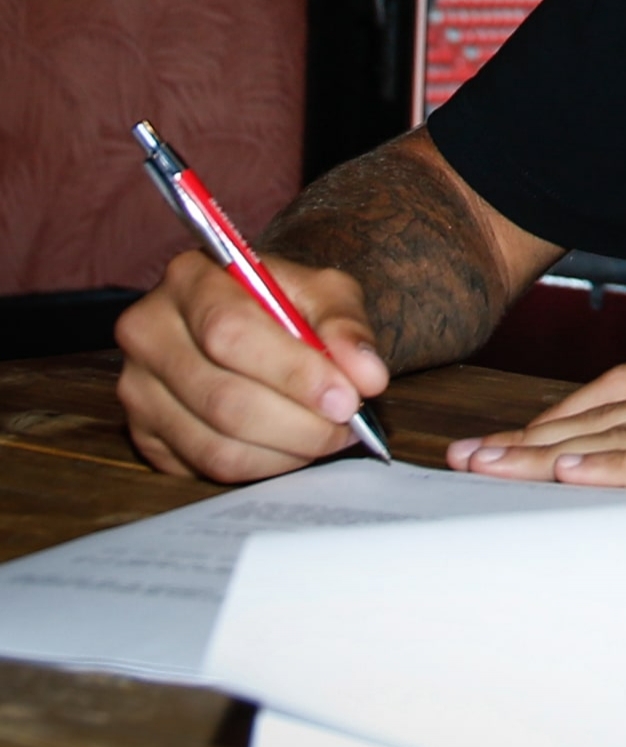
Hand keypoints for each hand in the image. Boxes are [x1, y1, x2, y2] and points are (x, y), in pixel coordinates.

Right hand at [115, 249, 388, 481]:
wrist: (254, 322)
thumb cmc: (288, 303)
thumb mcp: (325, 293)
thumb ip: (347, 327)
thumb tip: (367, 376)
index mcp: (190, 278)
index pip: (231, 333)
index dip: (293, 373)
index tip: (347, 398)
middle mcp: (149, 331)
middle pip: (221, 397)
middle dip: (298, 422)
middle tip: (347, 425)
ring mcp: (138, 388)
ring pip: (214, 443)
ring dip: (286, 450)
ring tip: (329, 436)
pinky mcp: (143, 435)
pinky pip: (206, 468)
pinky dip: (262, 466)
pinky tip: (293, 447)